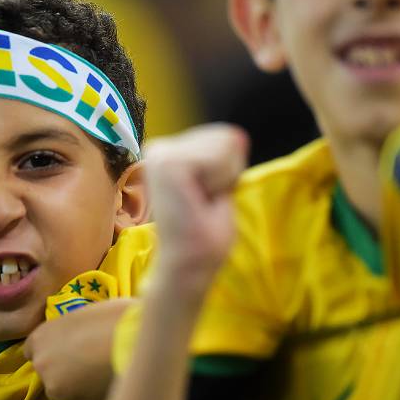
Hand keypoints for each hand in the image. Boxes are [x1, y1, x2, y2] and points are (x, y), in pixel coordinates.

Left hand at [24, 299, 134, 399]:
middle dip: (63, 370)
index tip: (67, 351)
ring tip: (100, 376)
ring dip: (76, 386)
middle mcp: (41, 362)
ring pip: (63, 390)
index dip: (51, 350)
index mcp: (41, 336)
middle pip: (47, 371)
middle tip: (88, 363)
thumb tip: (81, 336)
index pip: (32, 350)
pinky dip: (91, 397)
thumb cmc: (113, 318)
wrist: (132, 341)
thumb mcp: (86, 315)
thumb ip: (74, 331)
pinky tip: (108, 385)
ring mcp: (55, 386)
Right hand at [144, 124, 248, 293]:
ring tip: (200, 205)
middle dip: (227, 174)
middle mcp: (161, 147)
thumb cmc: (204, 233)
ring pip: (225, 144)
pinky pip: (218, 158)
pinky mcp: (166, 163)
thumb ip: (229, 159)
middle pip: (227, 136)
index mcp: (171, 152)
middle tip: (203, 204)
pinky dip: (218, 183)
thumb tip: (239, 136)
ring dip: (223, 180)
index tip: (207, 198)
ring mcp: (160, 153)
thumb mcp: (223, 186)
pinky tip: (196, 203)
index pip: (227, 137)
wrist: (188, 264)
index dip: (230, 172)